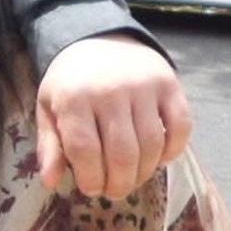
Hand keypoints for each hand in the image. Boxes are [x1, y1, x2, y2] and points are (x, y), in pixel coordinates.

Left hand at [35, 36, 191, 199]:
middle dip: (119, 184)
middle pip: (122, 154)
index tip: (91, 188)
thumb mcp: (48, 110)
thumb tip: (52, 182)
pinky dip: (173, 150)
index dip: (90, 179)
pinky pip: (181, 126)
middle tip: (114, 191)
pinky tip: (159, 159)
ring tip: (133, 178)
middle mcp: (111, 91)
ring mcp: (144, 87)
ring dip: (144, 172)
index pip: (85, 151)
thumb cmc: (71, 83)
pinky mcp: (169, 84)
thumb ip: (51, 146)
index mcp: (75, 99)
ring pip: (152, 146)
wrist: (99, 39)